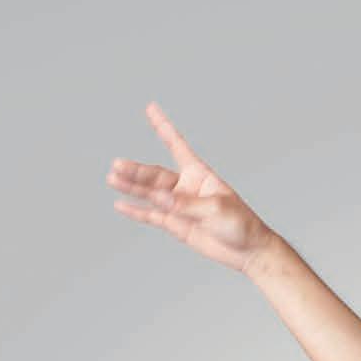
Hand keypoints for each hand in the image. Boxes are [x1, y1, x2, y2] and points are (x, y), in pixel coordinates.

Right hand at [106, 102, 275, 274]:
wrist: (247, 251)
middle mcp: (186, 187)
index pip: (177, 145)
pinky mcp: (176, 225)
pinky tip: (121, 205)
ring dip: (132, 187)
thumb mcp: (215, 209)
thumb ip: (185, 204)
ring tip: (113, 179)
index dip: (163, 127)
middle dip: (137, 171)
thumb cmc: (240, 224)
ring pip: (150, 194)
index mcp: (199, 174)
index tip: (150, 108)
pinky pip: (152, 216)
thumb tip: (159, 198)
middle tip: (117, 166)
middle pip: (156, 175)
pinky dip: (136, 211)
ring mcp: (179, 206)